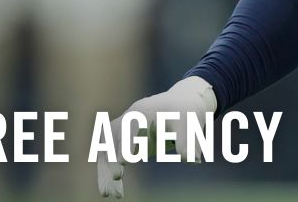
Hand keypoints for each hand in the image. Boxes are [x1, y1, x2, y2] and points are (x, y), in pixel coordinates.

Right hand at [97, 76, 217, 198]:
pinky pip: (109, 157)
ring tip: (107, 194)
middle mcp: (128, 118)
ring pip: (106, 149)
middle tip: (117, 177)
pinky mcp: (121, 140)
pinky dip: (109, 173)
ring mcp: (122, 128)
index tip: (123, 161)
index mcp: (144, 112)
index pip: (131, 127)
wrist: (181, 105)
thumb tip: (191, 160)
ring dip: (105, 171)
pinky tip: (115, 192)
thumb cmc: (185, 114)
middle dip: (112, 158)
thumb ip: (187, 142)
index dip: (126, 143)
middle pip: (113, 138)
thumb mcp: (189, 126)